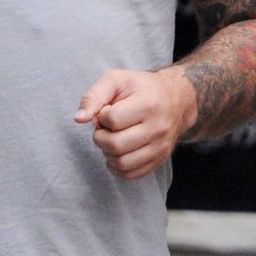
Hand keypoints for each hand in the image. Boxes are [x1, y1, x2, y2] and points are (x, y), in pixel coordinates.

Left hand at [75, 67, 197, 179]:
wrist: (176, 99)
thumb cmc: (141, 88)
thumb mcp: (117, 80)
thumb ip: (94, 96)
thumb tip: (79, 118)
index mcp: (148, 104)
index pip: (112, 120)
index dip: (102, 116)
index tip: (108, 111)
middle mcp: (157, 128)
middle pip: (115, 145)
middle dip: (100, 137)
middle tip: (105, 129)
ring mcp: (160, 147)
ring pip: (122, 163)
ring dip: (107, 154)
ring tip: (112, 140)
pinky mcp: (160, 160)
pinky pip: (131, 174)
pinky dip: (117, 167)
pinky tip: (117, 153)